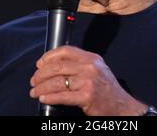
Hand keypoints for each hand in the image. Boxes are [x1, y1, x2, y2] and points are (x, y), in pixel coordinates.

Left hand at [29, 45, 147, 115]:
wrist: (122, 106)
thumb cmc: (107, 89)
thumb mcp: (97, 70)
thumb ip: (79, 65)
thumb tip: (53, 66)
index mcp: (91, 58)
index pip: (66, 51)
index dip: (49, 56)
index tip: (39, 64)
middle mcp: (90, 67)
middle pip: (58, 67)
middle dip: (41, 74)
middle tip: (34, 81)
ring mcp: (89, 81)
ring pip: (57, 82)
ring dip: (42, 88)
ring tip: (35, 92)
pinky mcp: (87, 96)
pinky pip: (62, 96)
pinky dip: (50, 97)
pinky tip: (43, 98)